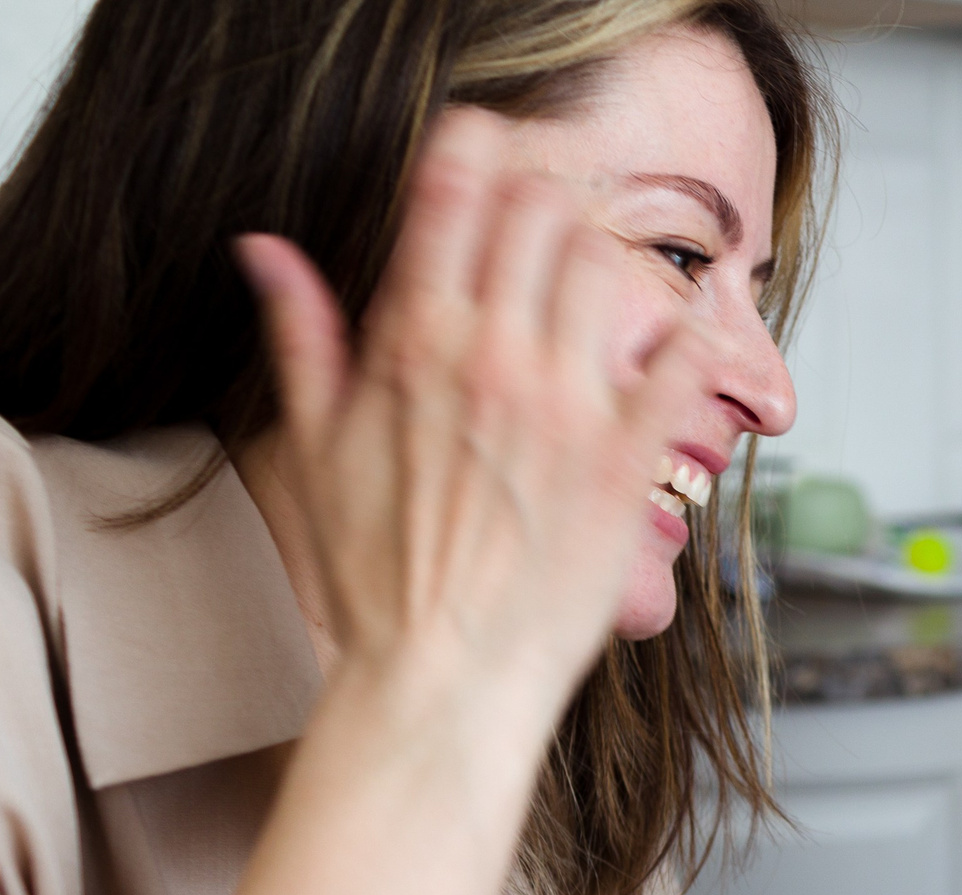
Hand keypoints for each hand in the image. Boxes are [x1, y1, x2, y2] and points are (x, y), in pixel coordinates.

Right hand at [235, 108, 721, 725]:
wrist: (441, 677)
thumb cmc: (378, 577)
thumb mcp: (312, 446)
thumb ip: (303, 336)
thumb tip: (265, 248)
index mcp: (413, 345)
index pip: (451, 194)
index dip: (474, 154)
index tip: (485, 150)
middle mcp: (495, 361)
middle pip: (538, 214)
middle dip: (541, 204)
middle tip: (541, 225)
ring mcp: (568, 409)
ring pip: (606, 268)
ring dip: (601, 260)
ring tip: (592, 284)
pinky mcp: (626, 463)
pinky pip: (681, 365)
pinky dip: (695, 330)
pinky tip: (695, 320)